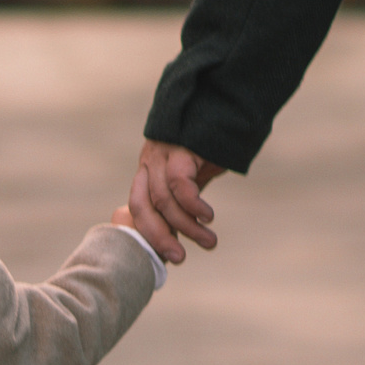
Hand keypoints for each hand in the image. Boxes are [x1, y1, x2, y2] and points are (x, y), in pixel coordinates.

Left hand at [129, 139, 225, 263]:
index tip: (169, 255)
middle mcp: (149, 163)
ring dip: (187, 226)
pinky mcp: (181, 147)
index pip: (137, 207)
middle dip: (159, 237)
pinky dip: (193, 205)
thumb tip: (185, 228)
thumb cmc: (212, 144)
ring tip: (209, 241)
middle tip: (179, 258)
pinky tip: (207, 216)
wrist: (227, 106)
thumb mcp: (194, 174)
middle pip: (142, 206)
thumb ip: (184, 197)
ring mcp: (162, 153)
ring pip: (163, 200)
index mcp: (148, 171)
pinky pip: (179, 184)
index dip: (150, 233)